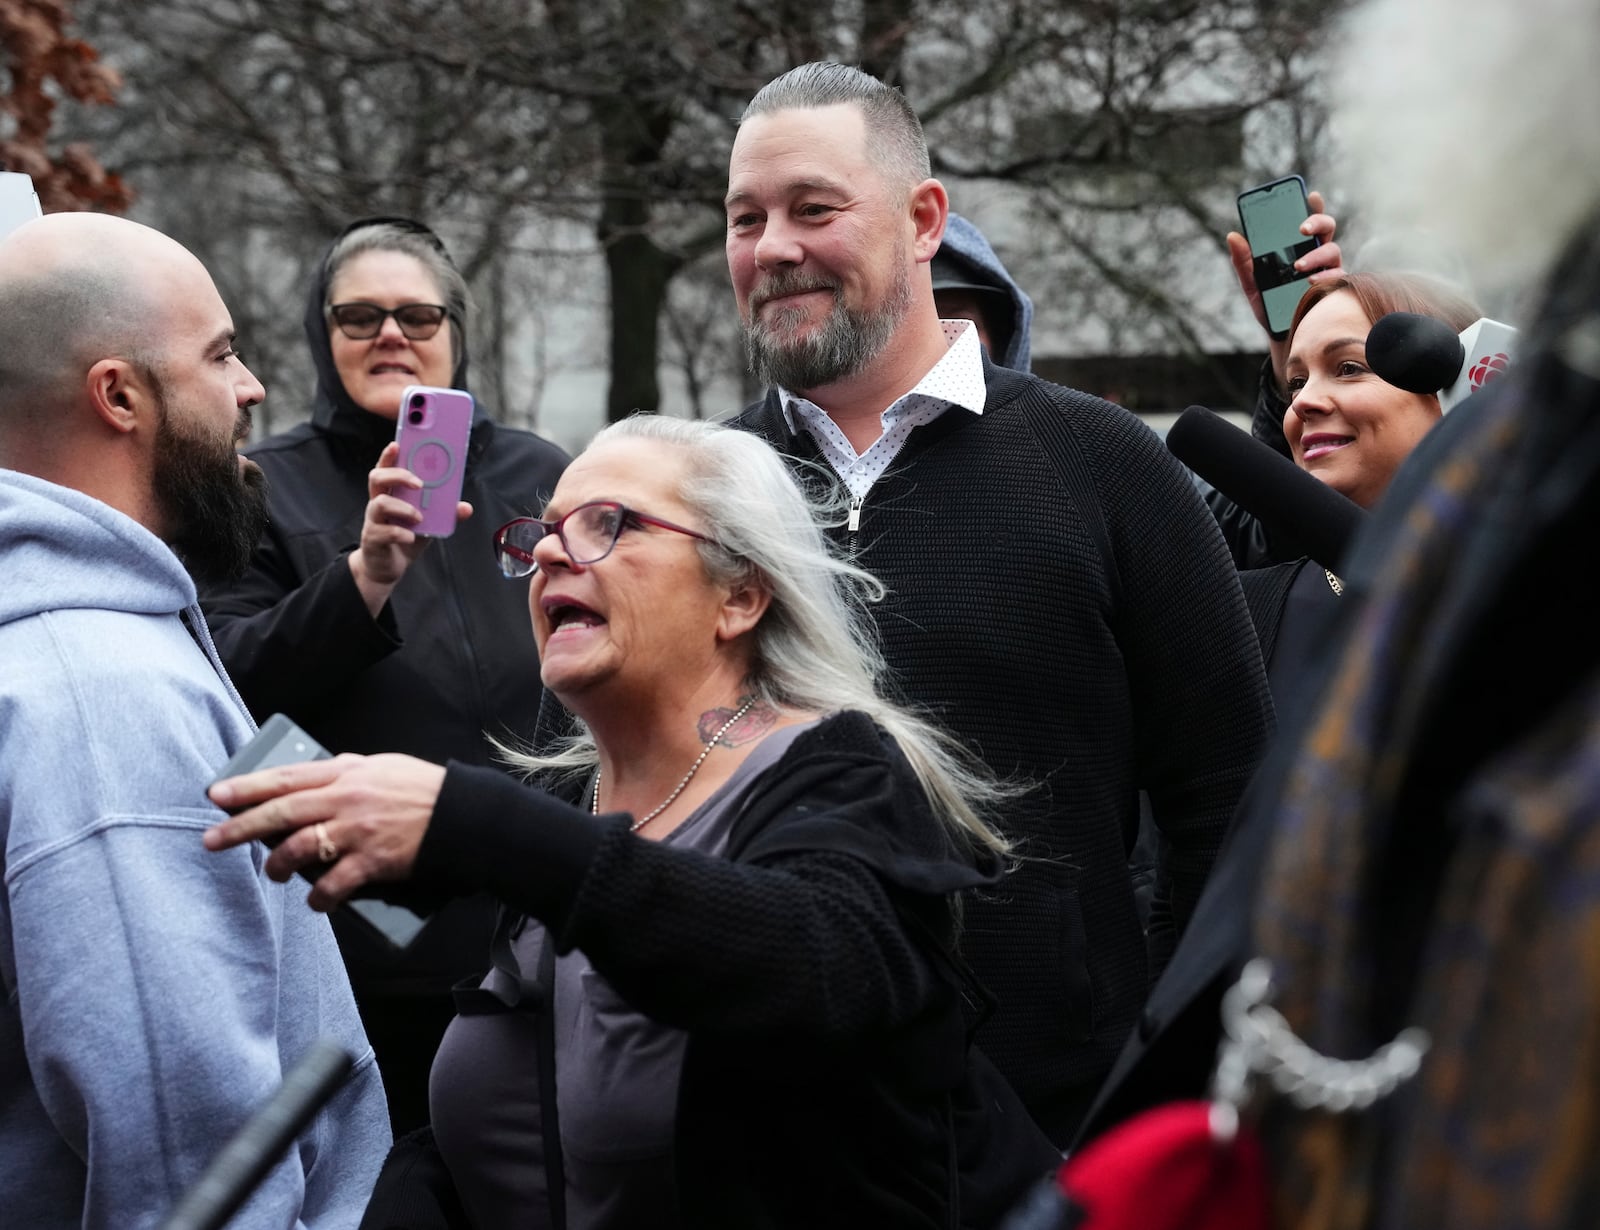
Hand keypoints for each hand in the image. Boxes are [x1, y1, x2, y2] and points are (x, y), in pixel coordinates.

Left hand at [204, 752, 445, 910]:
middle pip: (282, 813)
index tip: (217, 794)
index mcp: (346, 773)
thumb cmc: (421, 789)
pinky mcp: (373, 861)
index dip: (248, 787)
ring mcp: (358, 831)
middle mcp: (346, 800)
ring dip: (278, 865)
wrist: (461, 815)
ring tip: (273, 873)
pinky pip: (333, 883)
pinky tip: (316, 902)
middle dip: (241, 828)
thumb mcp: (379, 768)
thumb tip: (305, 786)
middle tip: (212, 840)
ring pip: (300, 848)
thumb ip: (342, 775)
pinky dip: (319, 897)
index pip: (286, 778)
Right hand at [347, 441, 473, 616]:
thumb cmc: (405, 537)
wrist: (388, 567)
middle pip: (377, 478)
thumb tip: (465, 507)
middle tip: (419, 483)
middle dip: (398, 475)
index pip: (386, 467)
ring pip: (378, 504)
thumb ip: (445, 514)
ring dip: (402, 508)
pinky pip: (383, 532)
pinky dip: (399, 533)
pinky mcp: (372, 539)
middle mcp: (377, 502)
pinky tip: (411, 537)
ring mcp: (373, 520)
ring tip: (418, 517)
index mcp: (391, 493)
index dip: (389, 455)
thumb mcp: (429, 524)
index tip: (397, 444)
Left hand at [1226, 189, 1344, 391]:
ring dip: (1316, 255)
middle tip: (1301, 229)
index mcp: (1300, 247)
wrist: (1278, 334)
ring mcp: (1329, 270)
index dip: (1313, 205)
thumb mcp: (1251, 283)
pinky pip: (1336, 276)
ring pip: (1333, 250)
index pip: (1309, 221)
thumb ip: (1243, 261)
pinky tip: (1311, 281)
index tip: (1310, 194)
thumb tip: (1233, 236)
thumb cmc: (1268, 304)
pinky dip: (1324, 276)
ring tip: (1298, 266)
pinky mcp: (1332, 289)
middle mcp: (1318, 254)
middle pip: (1327, 228)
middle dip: (1317, 222)